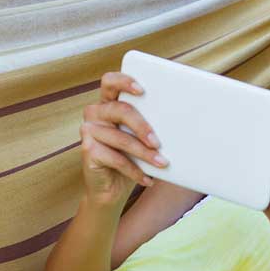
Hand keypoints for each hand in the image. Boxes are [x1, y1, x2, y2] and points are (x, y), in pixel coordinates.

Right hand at [79, 72, 168, 205]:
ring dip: (145, 154)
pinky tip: (148, 179)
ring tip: (162, 163)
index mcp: (110, 102)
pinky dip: (135, 170)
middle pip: (120, 110)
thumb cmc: (132, 158)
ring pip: (121, 138)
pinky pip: (116, 159)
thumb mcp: (143, 138)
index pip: (110, 81)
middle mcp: (96, 112)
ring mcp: (89, 130)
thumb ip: (152, 124)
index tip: (142, 90)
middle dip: (143, 126)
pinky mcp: (87, 150)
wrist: (111, 188)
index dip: (124, 81)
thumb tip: (182, 121)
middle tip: (158, 142)